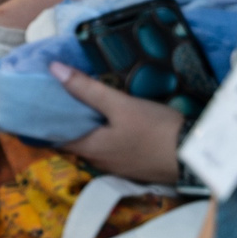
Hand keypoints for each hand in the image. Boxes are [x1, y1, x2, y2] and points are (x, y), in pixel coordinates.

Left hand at [51, 61, 184, 183]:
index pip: (55, 135)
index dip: (46, 118)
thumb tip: (53, 70)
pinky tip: (111, 120)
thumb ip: (87, 89)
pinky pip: (111, 149)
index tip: (41, 99)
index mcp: (90, 149)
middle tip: (62, 95)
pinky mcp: (135, 166)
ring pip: (94, 145)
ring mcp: (118, 167)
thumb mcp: (120, 105)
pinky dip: (105, 134)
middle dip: (68, 120)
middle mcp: (99, 162)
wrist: (195, 158)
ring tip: (83, 103)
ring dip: (88, 128)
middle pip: (75, 139)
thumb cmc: (155, 130)